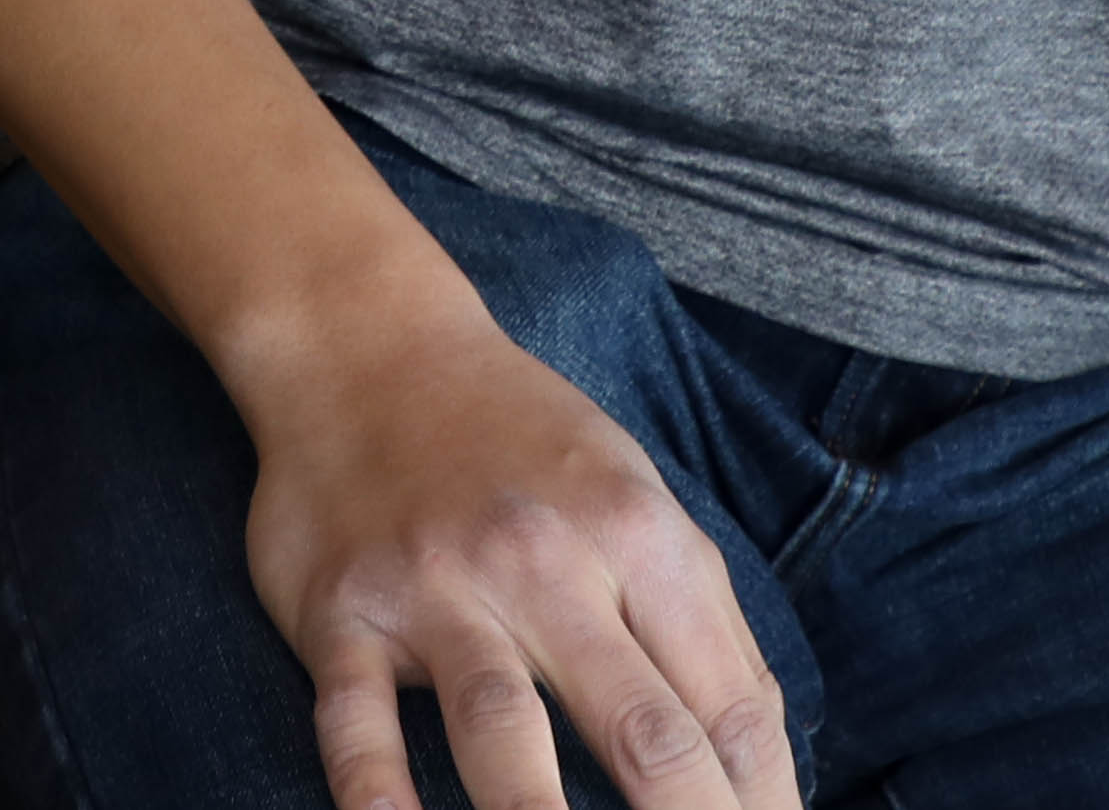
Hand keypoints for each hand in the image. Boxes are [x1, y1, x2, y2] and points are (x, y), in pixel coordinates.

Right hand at [224, 297, 795, 809]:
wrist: (367, 345)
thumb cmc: (522, 443)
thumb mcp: (637, 498)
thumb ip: (703, 628)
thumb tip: (764, 772)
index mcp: (637, 538)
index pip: (728, 710)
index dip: (764, 808)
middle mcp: (545, 564)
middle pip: (643, 734)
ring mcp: (438, 590)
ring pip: (502, 730)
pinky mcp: (344, 614)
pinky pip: (358, 725)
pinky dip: (379, 797)